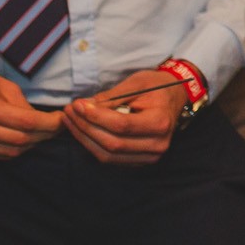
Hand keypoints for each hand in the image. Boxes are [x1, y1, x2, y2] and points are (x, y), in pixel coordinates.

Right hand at [0, 53, 62, 160]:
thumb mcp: (2, 83)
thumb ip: (23, 105)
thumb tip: (45, 122)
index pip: (26, 123)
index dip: (50, 124)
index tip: (63, 119)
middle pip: (20, 140)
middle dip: (45, 135)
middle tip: (59, 127)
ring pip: (11, 152)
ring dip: (32, 144)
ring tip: (45, 133)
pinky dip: (15, 149)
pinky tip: (24, 138)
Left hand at [61, 68, 184, 166]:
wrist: (175, 97)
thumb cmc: (157, 86)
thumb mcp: (136, 83)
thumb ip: (110, 97)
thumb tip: (83, 106)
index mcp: (160, 122)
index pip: (121, 125)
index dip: (96, 117)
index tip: (78, 105)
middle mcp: (157, 145)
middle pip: (112, 143)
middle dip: (85, 127)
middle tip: (70, 111)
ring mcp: (149, 156)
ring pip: (108, 155)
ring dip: (85, 139)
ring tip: (71, 121)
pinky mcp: (140, 161)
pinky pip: (110, 159)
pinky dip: (93, 146)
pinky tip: (82, 131)